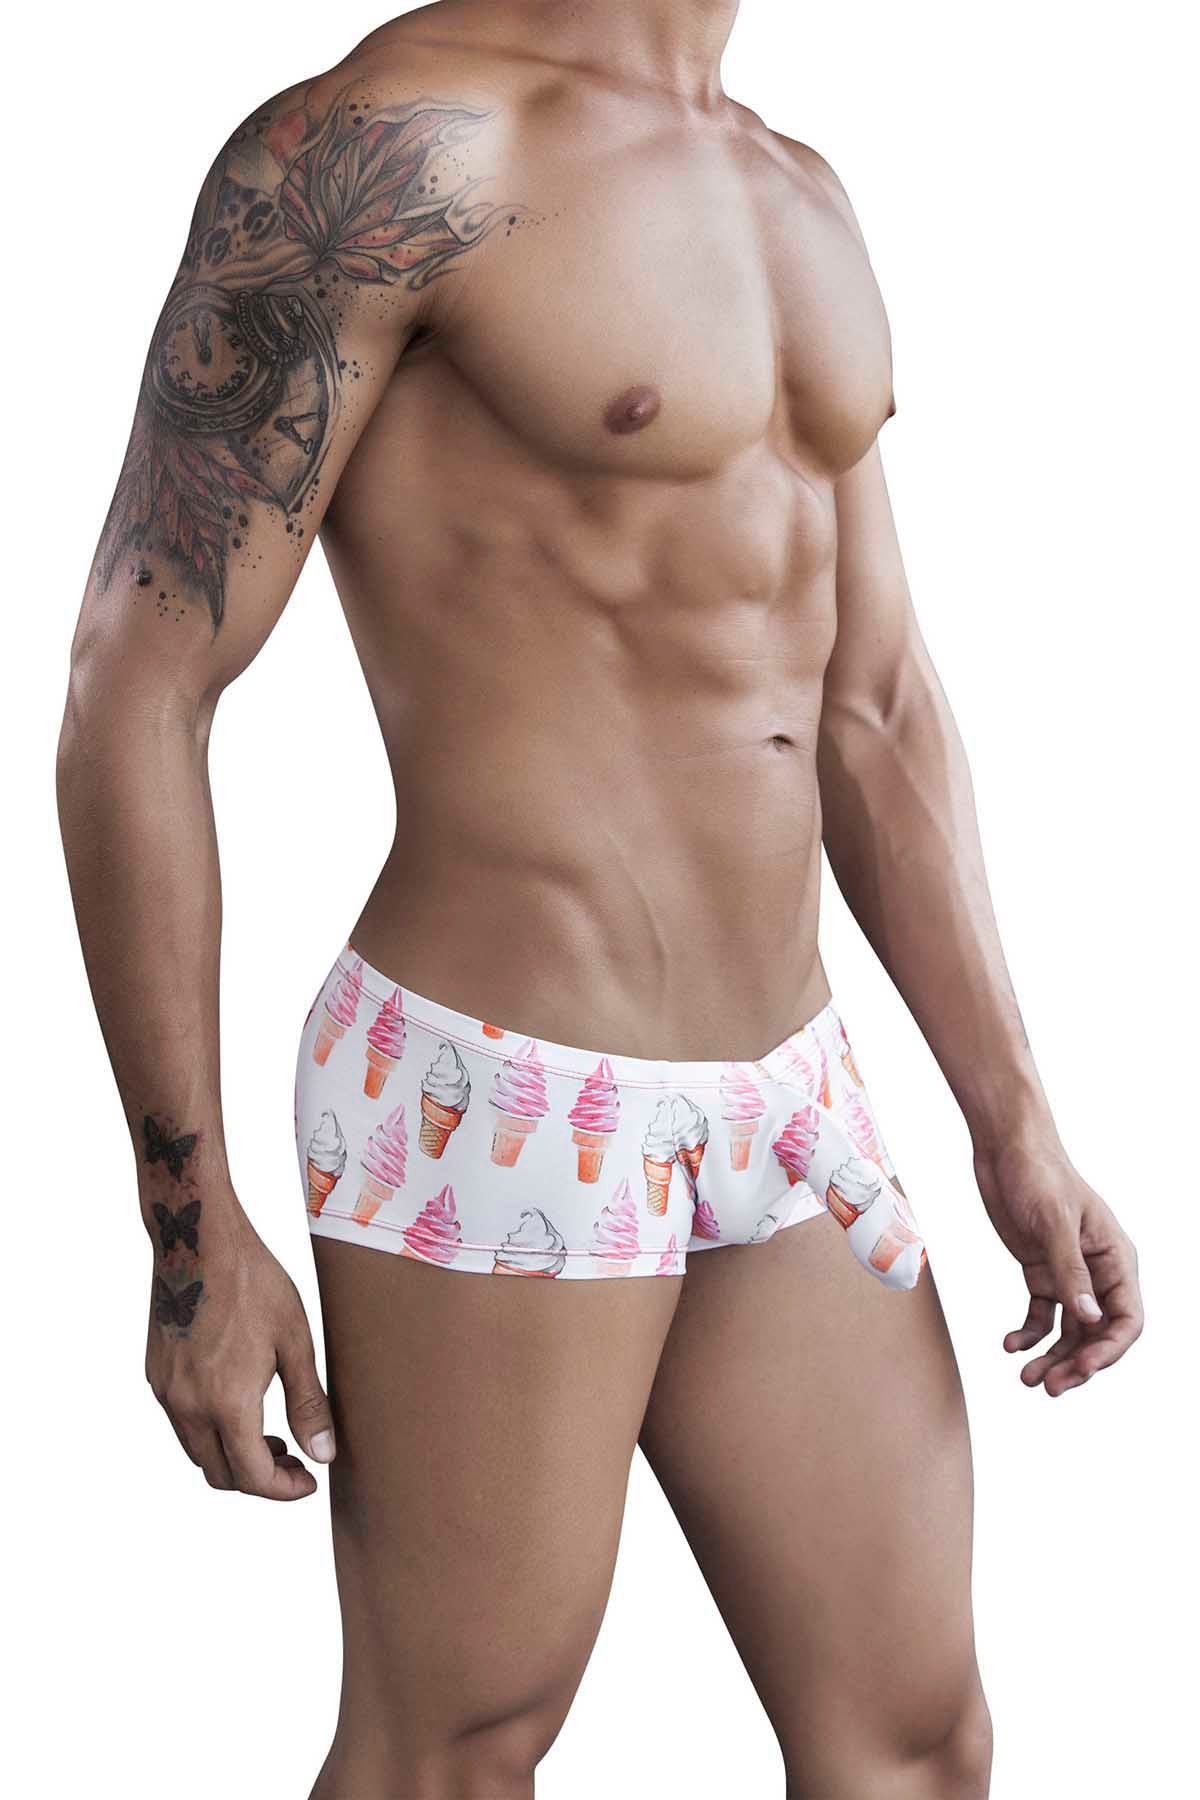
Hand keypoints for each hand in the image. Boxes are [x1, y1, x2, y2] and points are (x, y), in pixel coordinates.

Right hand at [145, 1196, 334, 1497]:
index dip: (284, 1490)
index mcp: (227, 1404)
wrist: (199, 1240)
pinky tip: (237, 1401)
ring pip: (197, 1452)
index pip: (252, 1478)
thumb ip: (308, 1404)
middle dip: (259, 1478)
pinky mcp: (156, 1375)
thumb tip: (323, 1454)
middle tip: (293, 1458)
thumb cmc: (254, 1283)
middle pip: (221, 1475)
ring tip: (269, 1433)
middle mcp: (188, 1407)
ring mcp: (166, 1392)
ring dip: (232, 1455)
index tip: (308, 1481)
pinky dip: (210, 1430)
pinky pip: (181, 1423)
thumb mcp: (295, 1341)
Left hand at [974, 1131, 1142, 1395]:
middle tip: (1047, 1386)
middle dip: (1076, 1363)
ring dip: (1051, 1357)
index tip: (1080, 1370)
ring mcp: (1069, 1273)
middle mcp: (1098, 1272)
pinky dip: (1028, 1334)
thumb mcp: (1054, 1222)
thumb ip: (1071, 1271)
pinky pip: (1041, 1314)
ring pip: (1070, 1330)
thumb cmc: (1038, 1174)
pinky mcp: (1041, 1271)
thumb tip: (1090, 1319)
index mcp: (1116, 1259)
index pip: (1127, 1319)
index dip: (1108, 1351)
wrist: (1005, 1147)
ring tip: (1025, 1378)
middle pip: (1098, 1333)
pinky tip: (1009, 1344)